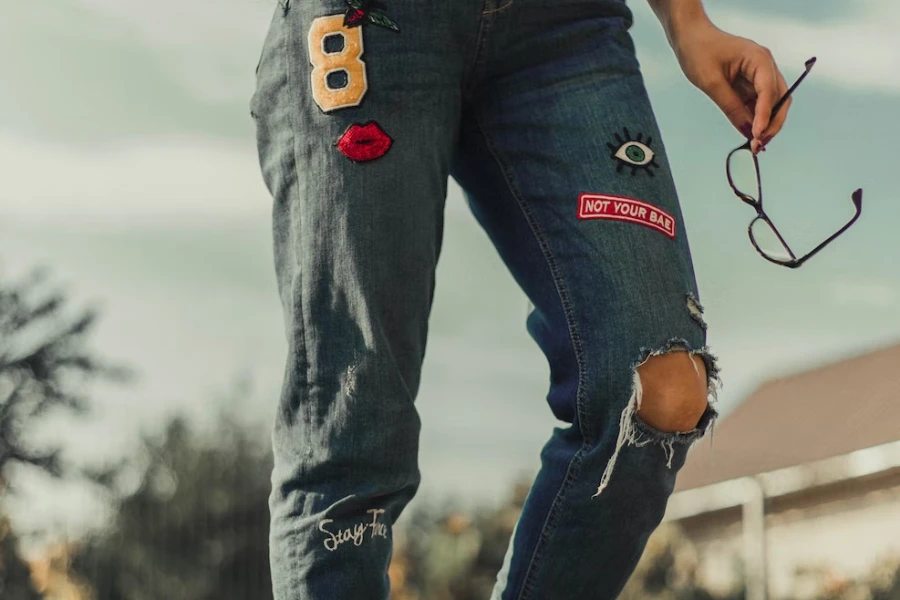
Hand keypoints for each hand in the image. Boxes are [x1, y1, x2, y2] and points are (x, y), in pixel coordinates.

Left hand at [670, 21, 789, 153]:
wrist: (690, 37)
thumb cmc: (699, 52)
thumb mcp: (712, 83)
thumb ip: (731, 107)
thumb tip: (747, 132)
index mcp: (759, 59)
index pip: (769, 90)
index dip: (765, 115)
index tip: (757, 135)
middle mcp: (765, 66)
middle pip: (780, 99)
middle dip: (772, 123)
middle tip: (758, 145)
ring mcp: (759, 75)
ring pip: (772, 104)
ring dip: (765, 125)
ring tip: (754, 145)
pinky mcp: (750, 83)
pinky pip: (758, 104)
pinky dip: (756, 120)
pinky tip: (750, 135)